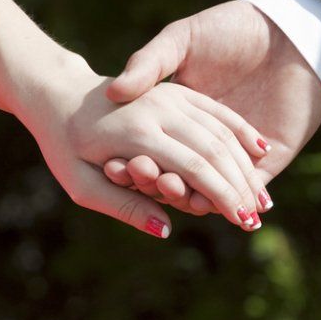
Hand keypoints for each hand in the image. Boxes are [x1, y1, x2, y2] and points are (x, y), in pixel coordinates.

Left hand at [14, 58, 270, 236]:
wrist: (58, 94)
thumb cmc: (64, 147)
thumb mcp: (82, 185)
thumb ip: (124, 207)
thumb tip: (167, 229)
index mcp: (137, 134)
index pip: (194, 168)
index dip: (223, 197)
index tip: (242, 222)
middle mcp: (159, 110)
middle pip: (215, 149)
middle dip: (241, 186)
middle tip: (258, 218)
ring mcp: (169, 96)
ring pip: (220, 129)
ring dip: (245, 165)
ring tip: (263, 198)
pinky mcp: (175, 90)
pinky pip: (215, 109)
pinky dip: (240, 130)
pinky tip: (261, 151)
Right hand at [103, 1, 320, 214]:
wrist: (291, 31)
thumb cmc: (232, 26)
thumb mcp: (182, 38)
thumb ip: (150, 62)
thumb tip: (115, 91)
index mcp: (181, 115)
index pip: (154, 147)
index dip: (133, 157)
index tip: (111, 164)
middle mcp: (205, 141)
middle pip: (176, 173)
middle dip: (156, 179)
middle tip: (137, 176)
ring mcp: (236, 156)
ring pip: (206, 189)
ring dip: (185, 195)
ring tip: (169, 190)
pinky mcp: (269, 163)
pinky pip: (241, 190)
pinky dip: (222, 200)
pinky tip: (204, 202)